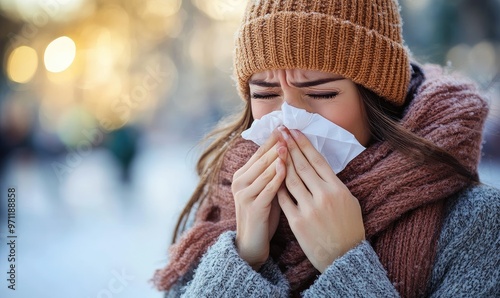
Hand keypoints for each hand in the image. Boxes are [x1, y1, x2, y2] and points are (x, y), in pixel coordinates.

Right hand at [232, 129, 285, 269]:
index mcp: (242, 175)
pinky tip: (287, 168)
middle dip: (276, 144)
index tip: (284, 126)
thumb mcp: (265, 190)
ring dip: (278, 157)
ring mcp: (244, 194)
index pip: (258, 153)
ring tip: (289, 145)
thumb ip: (271, 174)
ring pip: (264, 171)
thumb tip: (286, 152)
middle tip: (288, 130)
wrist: (252, 243)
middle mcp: (240, 182)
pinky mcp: (253, 206)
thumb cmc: (262, 215)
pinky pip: (268, 188)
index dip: (271, 139)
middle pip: (261, 159)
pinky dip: (278, 177)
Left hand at [276, 127, 364, 272]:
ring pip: (291, 179)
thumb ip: (334, 183)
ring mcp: (309, 209)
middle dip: (289, 146)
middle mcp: (323, 196)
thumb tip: (319, 165)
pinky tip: (271, 173)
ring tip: (274, 148)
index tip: (294, 131)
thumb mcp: (349, 201)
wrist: (344, 257)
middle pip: (302, 166)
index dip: (303, 144)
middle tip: (280, 131)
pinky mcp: (297, 222)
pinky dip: (277, 186)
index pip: (317, 160)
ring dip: (281, 162)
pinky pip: (283, 199)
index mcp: (337, 189)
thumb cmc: (349, 228)